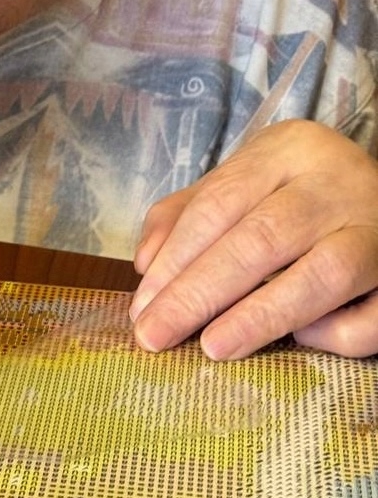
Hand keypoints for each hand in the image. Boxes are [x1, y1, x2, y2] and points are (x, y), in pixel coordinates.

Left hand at [129, 120, 377, 359]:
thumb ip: (187, 214)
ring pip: (324, 272)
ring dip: (261, 314)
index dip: (176, 258)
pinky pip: (375, 314)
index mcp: (289, 150)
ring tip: (212, 347)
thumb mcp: (243, 182)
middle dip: (200, 292)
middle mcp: (337, 182)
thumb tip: (145, 263)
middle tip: (156, 334)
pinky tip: (299, 340)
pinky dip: (336, 332)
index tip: (142, 306)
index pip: (220, 203)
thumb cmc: (298, 191)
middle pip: (262, 237)